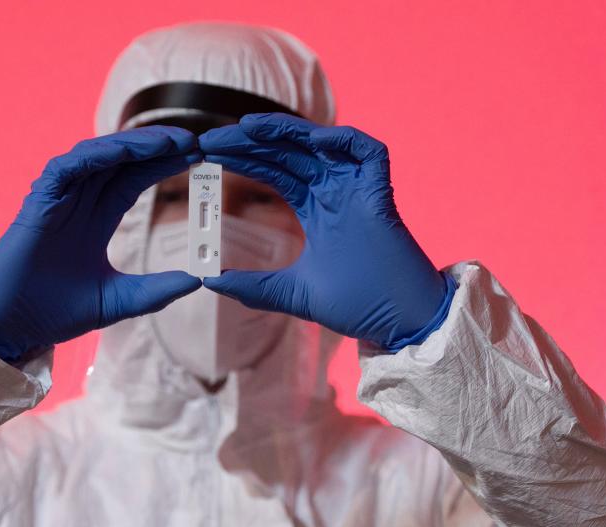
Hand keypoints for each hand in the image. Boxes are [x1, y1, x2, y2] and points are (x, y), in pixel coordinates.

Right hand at [0, 126, 202, 360]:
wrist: (11, 328)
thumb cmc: (56, 314)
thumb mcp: (119, 300)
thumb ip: (156, 290)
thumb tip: (198, 280)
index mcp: (97, 220)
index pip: (135, 179)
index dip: (164, 164)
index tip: (198, 157)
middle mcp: (79, 202)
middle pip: (122, 160)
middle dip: (157, 146)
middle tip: (194, 140)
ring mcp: (58, 199)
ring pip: (98, 156)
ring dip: (132, 145)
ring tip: (168, 141)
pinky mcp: (37, 203)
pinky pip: (67, 168)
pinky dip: (95, 156)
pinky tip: (123, 152)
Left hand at [198, 113, 453, 350]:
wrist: (396, 322)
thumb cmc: (354, 305)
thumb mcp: (291, 292)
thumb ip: (253, 287)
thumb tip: (210, 282)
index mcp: (316, 210)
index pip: (274, 171)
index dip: (244, 159)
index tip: (209, 154)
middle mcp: (335, 192)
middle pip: (289, 152)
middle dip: (251, 142)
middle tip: (211, 139)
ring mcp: (359, 189)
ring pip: (320, 144)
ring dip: (284, 131)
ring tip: (246, 126)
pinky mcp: (381, 191)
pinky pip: (367, 151)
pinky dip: (342, 140)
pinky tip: (311, 140)